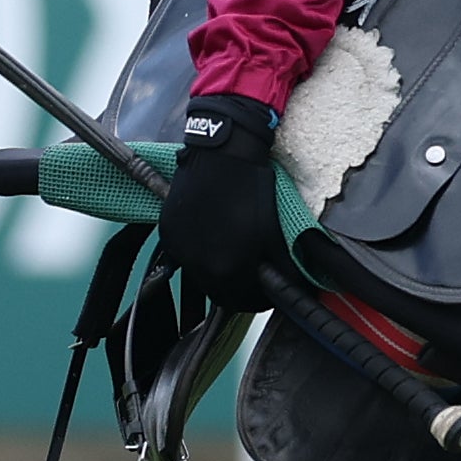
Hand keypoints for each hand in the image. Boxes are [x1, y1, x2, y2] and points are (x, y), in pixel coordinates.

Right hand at [158, 91, 285, 309]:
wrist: (221, 157)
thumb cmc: (252, 191)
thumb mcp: (274, 232)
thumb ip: (282, 267)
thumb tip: (293, 286)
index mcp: (228, 269)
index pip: (246, 303)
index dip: (261, 300)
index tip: (269, 292)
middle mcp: (198, 266)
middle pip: (221, 295)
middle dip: (240, 291)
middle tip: (255, 278)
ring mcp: (179, 251)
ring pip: (201, 278)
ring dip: (218, 276)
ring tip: (235, 259)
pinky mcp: (168, 234)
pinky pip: (185, 258)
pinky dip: (200, 257)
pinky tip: (214, 242)